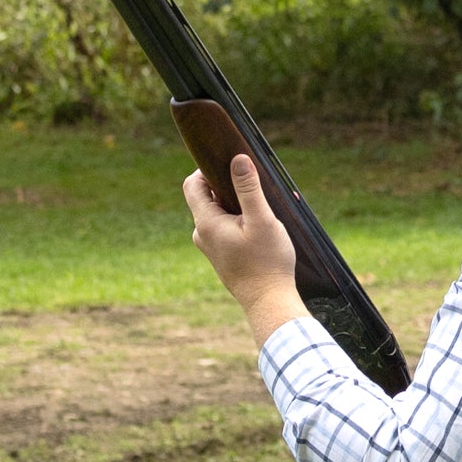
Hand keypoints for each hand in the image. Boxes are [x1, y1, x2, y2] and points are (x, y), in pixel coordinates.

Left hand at [183, 153, 304, 339]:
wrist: (269, 302)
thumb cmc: (267, 262)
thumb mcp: (261, 220)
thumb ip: (248, 189)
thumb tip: (238, 159)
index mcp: (206, 223)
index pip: (192, 184)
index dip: (208, 169)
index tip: (232, 167)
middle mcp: (202, 234)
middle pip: (205, 197)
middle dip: (228, 187)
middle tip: (254, 189)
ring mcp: (210, 247)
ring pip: (217, 213)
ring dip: (236, 205)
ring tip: (263, 211)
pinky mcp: (221, 255)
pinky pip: (224, 228)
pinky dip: (239, 221)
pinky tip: (261, 229)